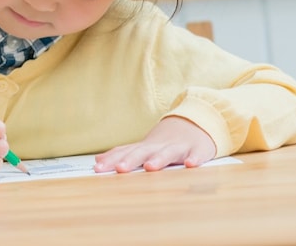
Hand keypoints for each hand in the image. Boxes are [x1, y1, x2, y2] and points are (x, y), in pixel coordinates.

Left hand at [94, 116, 216, 173]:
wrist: (194, 125)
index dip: (112, 161)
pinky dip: (194, 159)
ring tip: (150, 167)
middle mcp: (159, 147)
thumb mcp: (143, 147)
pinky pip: (196, 155)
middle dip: (131, 160)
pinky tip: (190, 164)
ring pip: (168, 153)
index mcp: (145, 148)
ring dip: (159, 159)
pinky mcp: (197, 150)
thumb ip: (122, 154)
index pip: (126, 153)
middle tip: (120, 169)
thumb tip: (98, 161)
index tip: (98, 169)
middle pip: (143, 152)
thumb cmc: (165, 142)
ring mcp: (179, 148)